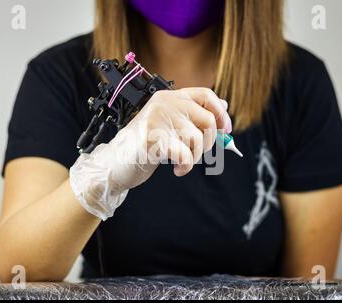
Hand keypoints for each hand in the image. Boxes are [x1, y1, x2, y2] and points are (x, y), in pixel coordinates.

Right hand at [69, 88, 231, 219]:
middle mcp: (164, 103)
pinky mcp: (152, 138)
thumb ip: (192, 116)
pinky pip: (184, 154)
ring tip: (182, 162)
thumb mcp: (171, 126)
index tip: (225, 130)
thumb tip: (224, 107)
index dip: (221, 113)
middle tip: (196, 153)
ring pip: (197, 139)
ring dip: (194, 157)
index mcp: (169, 97)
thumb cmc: (146, 145)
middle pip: (207, 119)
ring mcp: (156, 119)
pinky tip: (177, 169)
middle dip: (208, 143)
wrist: (116, 162)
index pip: (206, 95)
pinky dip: (185, 166)